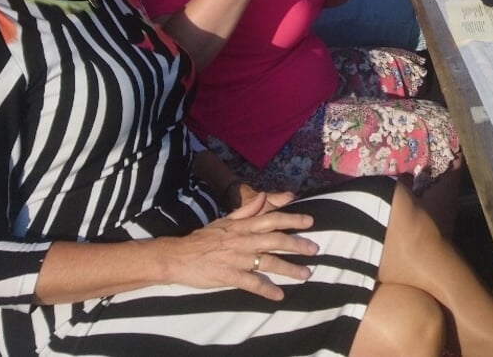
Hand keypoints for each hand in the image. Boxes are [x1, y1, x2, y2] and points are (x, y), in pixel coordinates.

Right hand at [162, 191, 317, 299]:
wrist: (177, 256)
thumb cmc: (203, 238)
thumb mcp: (224, 220)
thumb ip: (246, 210)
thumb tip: (264, 196)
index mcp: (242, 226)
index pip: (272, 219)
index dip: (292, 219)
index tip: (310, 221)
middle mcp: (243, 240)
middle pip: (275, 240)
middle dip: (297, 244)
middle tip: (315, 249)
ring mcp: (237, 259)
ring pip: (268, 263)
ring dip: (289, 269)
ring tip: (306, 275)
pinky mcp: (229, 276)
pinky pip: (252, 283)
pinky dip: (266, 290)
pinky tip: (279, 295)